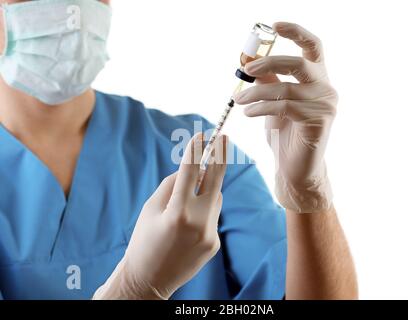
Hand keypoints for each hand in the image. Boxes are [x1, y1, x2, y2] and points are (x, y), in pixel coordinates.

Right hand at [93, 134, 227, 299]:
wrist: (149, 279)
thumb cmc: (143, 240)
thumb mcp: (150, 209)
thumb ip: (171, 185)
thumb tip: (192, 169)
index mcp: (177, 212)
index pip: (191, 172)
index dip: (197, 150)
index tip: (202, 134)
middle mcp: (198, 222)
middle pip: (215, 180)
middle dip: (220, 157)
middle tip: (224, 138)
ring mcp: (210, 234)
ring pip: (215, 198)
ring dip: (206, 191)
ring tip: (188, 201)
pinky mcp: (214, 243)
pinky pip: (213, 217)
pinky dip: (204, 212)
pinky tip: (187, 226)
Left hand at [234, 22, 336, 213]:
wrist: (295, 168)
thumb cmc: (285, 134)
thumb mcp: (274, 102)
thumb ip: (268, 81)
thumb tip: (250, 59)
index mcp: (317, 78)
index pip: (314, 47)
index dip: (297, 32)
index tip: (275, 25)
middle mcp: (326, 88)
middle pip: (299, 63)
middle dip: (269, 62)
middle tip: (245, 69)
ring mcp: (325, 105)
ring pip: (285, 89)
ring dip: (256, 93)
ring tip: (239, 100)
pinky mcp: (318, 121)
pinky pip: (284, 107)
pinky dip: (261, 107)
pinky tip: (248, 112)